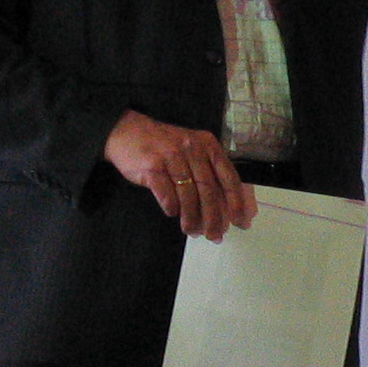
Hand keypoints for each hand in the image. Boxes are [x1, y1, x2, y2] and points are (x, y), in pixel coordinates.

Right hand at [103, 110, 254, 238]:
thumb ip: (211, 174)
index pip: (228, 177)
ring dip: (191, 218)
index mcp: (208, 145)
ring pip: (188, 195)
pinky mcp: (151, 166)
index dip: (236, 202)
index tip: (240, 221)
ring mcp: (171, 156)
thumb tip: (231, 207)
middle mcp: (192, 148)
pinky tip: (172, 213)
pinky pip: (166, 194)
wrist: (127, 131)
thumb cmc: (165, 146)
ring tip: (191, 230)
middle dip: (214, 217)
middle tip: (215, 235)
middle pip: (208, 190)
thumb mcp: (192, 151)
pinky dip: (171, 207)